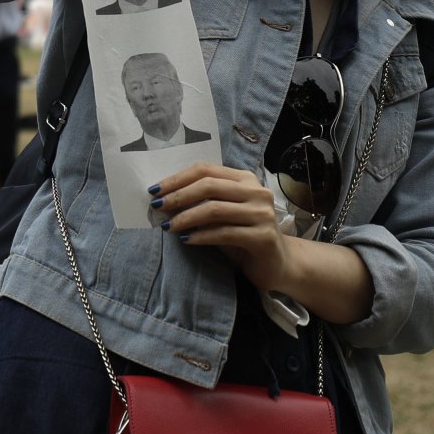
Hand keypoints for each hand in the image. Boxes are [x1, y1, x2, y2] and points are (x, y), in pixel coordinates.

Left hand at [150, 163, 289, 292]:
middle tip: (156, 207)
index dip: (178, 178)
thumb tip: (165, 199)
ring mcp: (262, 213)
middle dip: (178, 196)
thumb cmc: (244, 235)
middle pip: (209, 186)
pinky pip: (224, 233)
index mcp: (245, 179)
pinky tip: (186, 240)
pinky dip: (201, 236)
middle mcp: (256, 191)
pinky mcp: (263, 237)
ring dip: (186, 217)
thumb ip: (203, 202)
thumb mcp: (223, 214)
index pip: (206, 170)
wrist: (277, 264)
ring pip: (214, 209)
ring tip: (168, 226)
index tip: (155, 190)